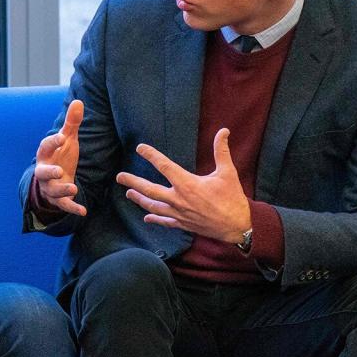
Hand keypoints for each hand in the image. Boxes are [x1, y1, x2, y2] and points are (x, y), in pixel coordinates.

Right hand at [33, 99, 86, 215]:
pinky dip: (72, 208)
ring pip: (53, 190)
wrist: (54, 178)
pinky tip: (83, 211)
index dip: (53, 142)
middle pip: (42, 172)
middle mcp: (44, 171)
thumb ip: (72, 123)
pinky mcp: (57, 199)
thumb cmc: (61, 155)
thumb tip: (79, 101)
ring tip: (73, 189)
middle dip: (50, 172)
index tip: (62, 137)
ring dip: (62, 191)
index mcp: (46, 154)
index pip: (46, 147)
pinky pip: (63, 205)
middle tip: (60, 171)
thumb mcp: (67, 139)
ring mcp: (50, 186)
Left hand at [116, 128, 250, 241]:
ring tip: (129, 193)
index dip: (151, 155)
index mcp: (187, 184)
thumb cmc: (232, 198)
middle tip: (120, 177)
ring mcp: (179, 213)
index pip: (164, 166)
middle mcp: (179, 199)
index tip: (140, 148)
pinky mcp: (183, 224)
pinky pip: (164, 221)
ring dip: (140, 200)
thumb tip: (224, 131)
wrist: (237, 226)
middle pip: (150, 190)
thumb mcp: (228, 173)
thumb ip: (222, 151)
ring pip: (153, 206)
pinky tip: (145, 218)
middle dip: (133, 182)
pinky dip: (154, 219)